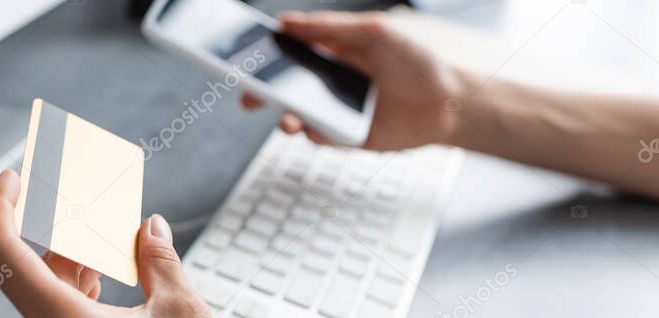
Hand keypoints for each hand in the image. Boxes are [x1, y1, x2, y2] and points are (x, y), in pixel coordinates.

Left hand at [0, 169, 209, 317]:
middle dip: (50, 226)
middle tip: (70, 193)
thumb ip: (163, 262)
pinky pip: (59, 301)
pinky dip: (78, 279)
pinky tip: (108, 271)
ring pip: (44, 283)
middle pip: (24, 262)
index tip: (12, 175)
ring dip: (70, 254)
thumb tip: (152, 227)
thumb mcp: (180, 314)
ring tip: (104, 231)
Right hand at [242, 11, 466, 150]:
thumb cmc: (415, 62)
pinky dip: (315, 134)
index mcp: (330, 52)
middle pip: (282, 87)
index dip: (264, 52)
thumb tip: (288, 21)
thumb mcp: (373, 32)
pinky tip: (318, 129)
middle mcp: (327, 83)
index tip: (245, 53)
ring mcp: (334, 110)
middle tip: (249, 91)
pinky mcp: (345, 136)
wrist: (448, 103)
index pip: (288, 51)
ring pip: (296, 115)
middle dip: (260, 90)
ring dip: (285, 117)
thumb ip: (329, 27)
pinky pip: (319, 137)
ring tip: (287, 118)